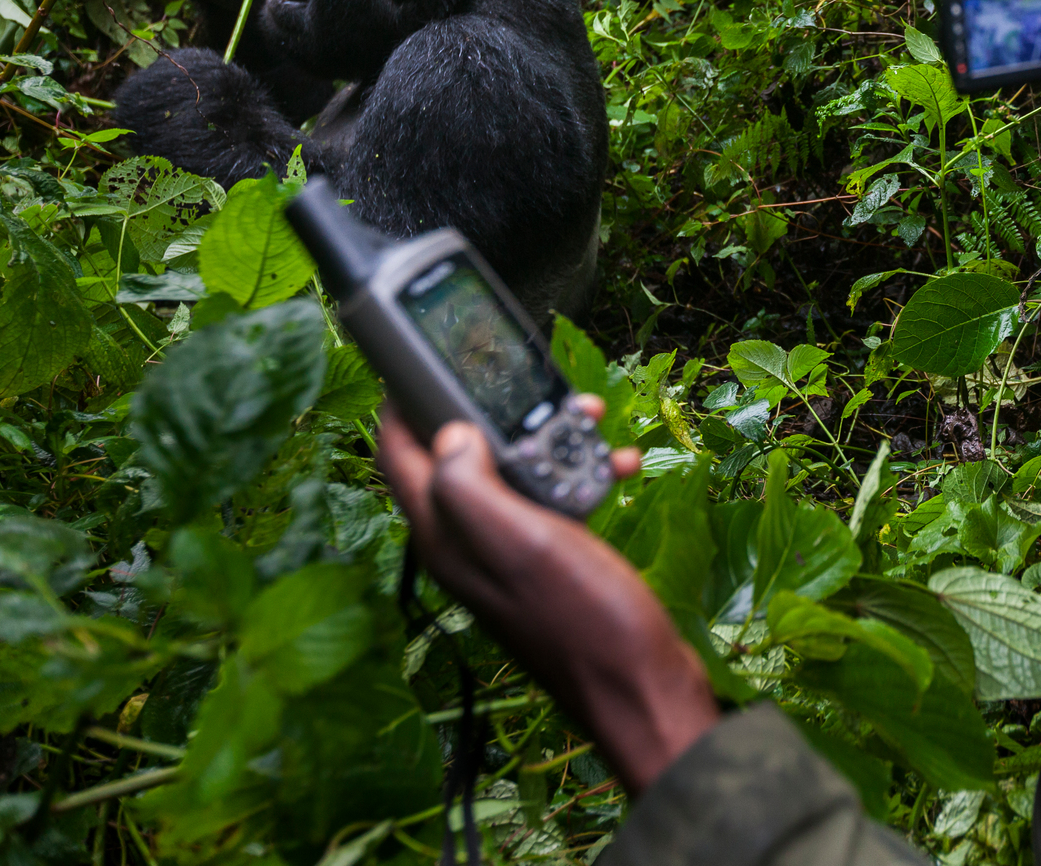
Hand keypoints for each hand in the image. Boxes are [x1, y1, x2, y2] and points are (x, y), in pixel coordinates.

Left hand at [378, 399, 719, 795]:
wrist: (642, 684)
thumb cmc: (584, 617)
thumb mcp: (522, 543)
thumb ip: (470, 488)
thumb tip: (447, 436)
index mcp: (449, 537)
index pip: (399, 456)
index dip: (403, 403)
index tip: (426, 357)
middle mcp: (469, 544)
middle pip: (462, 455)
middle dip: (499, 412)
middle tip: (539, 386)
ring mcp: (511, 554)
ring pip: (517, 471)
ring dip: (552, 439)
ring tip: (592, 420)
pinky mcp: (551, 560)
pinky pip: (556, 499)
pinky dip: (584, 474)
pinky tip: (619, 466)